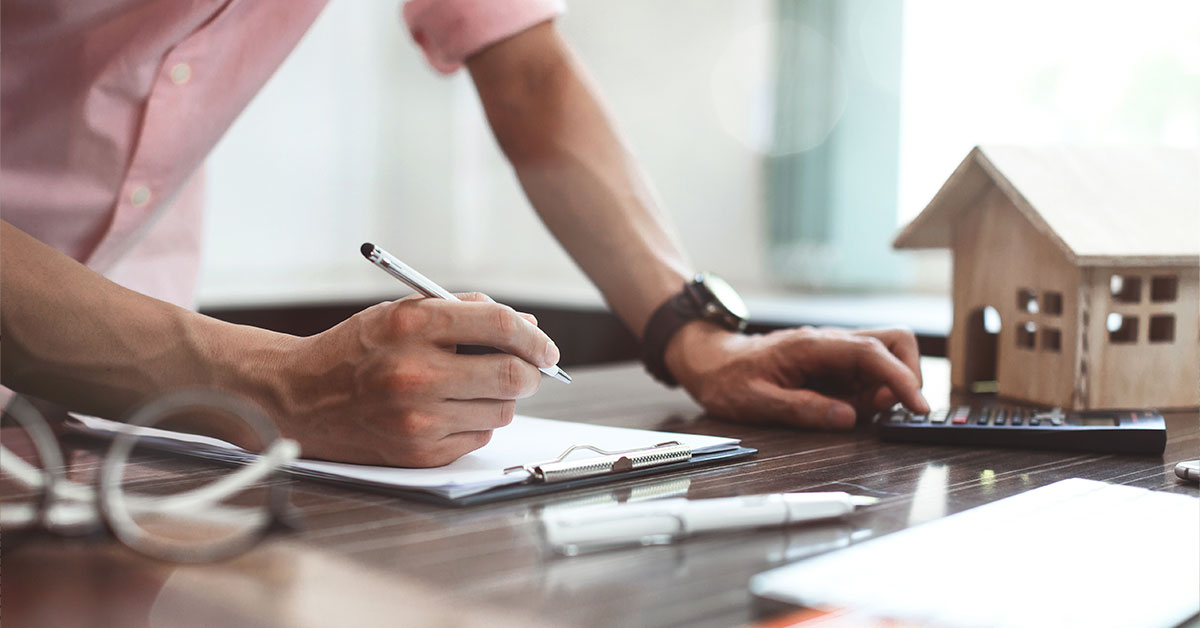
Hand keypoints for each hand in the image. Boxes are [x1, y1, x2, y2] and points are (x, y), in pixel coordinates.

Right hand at [264, 293, 558, 466]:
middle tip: (530, 369)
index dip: (534, 336)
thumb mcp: (404, 312)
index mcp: (413, 327)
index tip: (546, 346)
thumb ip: (466, 311)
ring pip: (501, 411)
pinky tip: (449, 409)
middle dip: (531, 372)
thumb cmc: (357, 350)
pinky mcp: (420, 452)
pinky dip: (475, 422)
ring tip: (474, 386)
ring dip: (501, 398)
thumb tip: (526, 324)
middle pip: (512, 376)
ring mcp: (418, 419)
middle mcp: (416, 374)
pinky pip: (477, 437)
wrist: (300, 397)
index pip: (500, 326)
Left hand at [663, 322, 929, 429]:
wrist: (710, 361)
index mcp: (813, 346)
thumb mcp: (757, 401)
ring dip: (889, 388)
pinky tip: (851, 410)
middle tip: (887, 410)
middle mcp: (831, 343)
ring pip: (886, 357)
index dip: (902, 378)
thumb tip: (848, 418)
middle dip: (907, 376)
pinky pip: (868, 374)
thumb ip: (803, 408)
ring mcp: (835, 352)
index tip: (918, 405)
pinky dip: (874, 393)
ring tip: (863, 414)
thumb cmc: (729, 378)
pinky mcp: (834, 365)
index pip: (873, 353)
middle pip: (895, 342)